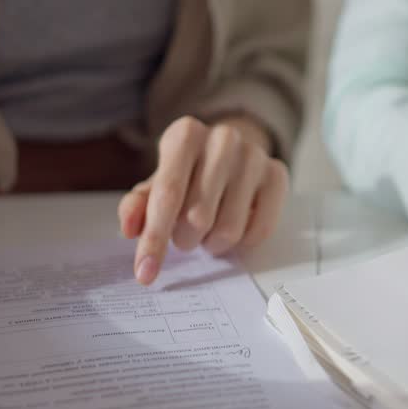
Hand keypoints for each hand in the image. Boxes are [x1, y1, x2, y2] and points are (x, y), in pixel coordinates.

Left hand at [118, 115, 288, 283]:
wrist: (230, 153)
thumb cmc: (188, 174)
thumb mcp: (157, 184)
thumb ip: (138, 205)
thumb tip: (130, 229)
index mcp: (185, 134)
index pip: (167, 195)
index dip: (154, 239)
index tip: (145, 274)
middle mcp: (223, 138)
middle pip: (197, 217)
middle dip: (184, 239)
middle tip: (184, 235)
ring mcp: (255, 155)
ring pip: (229, 230)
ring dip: (212, 244)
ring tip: (208, 230)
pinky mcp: (278, 175)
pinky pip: (259, 231)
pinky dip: (241, 243)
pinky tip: (233, 228)